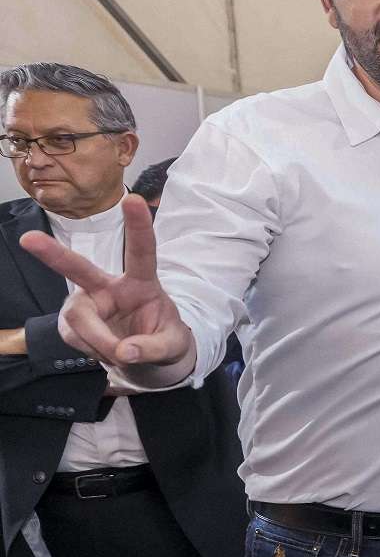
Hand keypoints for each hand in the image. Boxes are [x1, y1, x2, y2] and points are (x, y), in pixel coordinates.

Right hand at [18, 195, 193, 371]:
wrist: (146, 357)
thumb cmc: (162, 338)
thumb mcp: (174, 346)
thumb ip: (155, 348)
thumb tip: (124, 352)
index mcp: (141, 282)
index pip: (140, 252)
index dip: (138, 226)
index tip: (133, 199)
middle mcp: (108, 287)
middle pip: (79, 268)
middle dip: (53, 254)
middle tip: (28, 239)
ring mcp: (86, 303)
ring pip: (78, 318)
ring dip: (99, 341)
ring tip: (122, 355)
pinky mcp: (72, 323)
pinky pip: (74, 337)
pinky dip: (94, 351)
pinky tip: (107, 352)